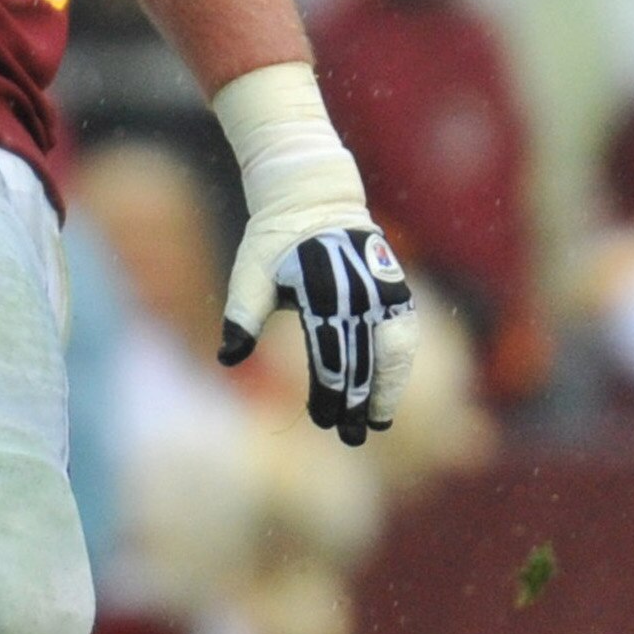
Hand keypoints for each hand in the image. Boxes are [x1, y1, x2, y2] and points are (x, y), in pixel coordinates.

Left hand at [212, 66, 415, 445]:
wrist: (311, 196)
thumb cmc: (271, 239)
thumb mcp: (249, 273)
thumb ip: (242, 316)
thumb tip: (228, 357)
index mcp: (322, 295)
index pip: (330, 358)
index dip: (329, 393)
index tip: (324, 422)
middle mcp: (358, 296)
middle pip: (362, 361)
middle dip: (356, 402)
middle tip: (350, 437)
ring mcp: (382, 292)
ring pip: (393, 352)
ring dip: (387, 388)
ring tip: (379, 421)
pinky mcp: (395, 288)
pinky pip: (405, 334)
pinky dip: (401, 363)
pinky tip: (392, 386)